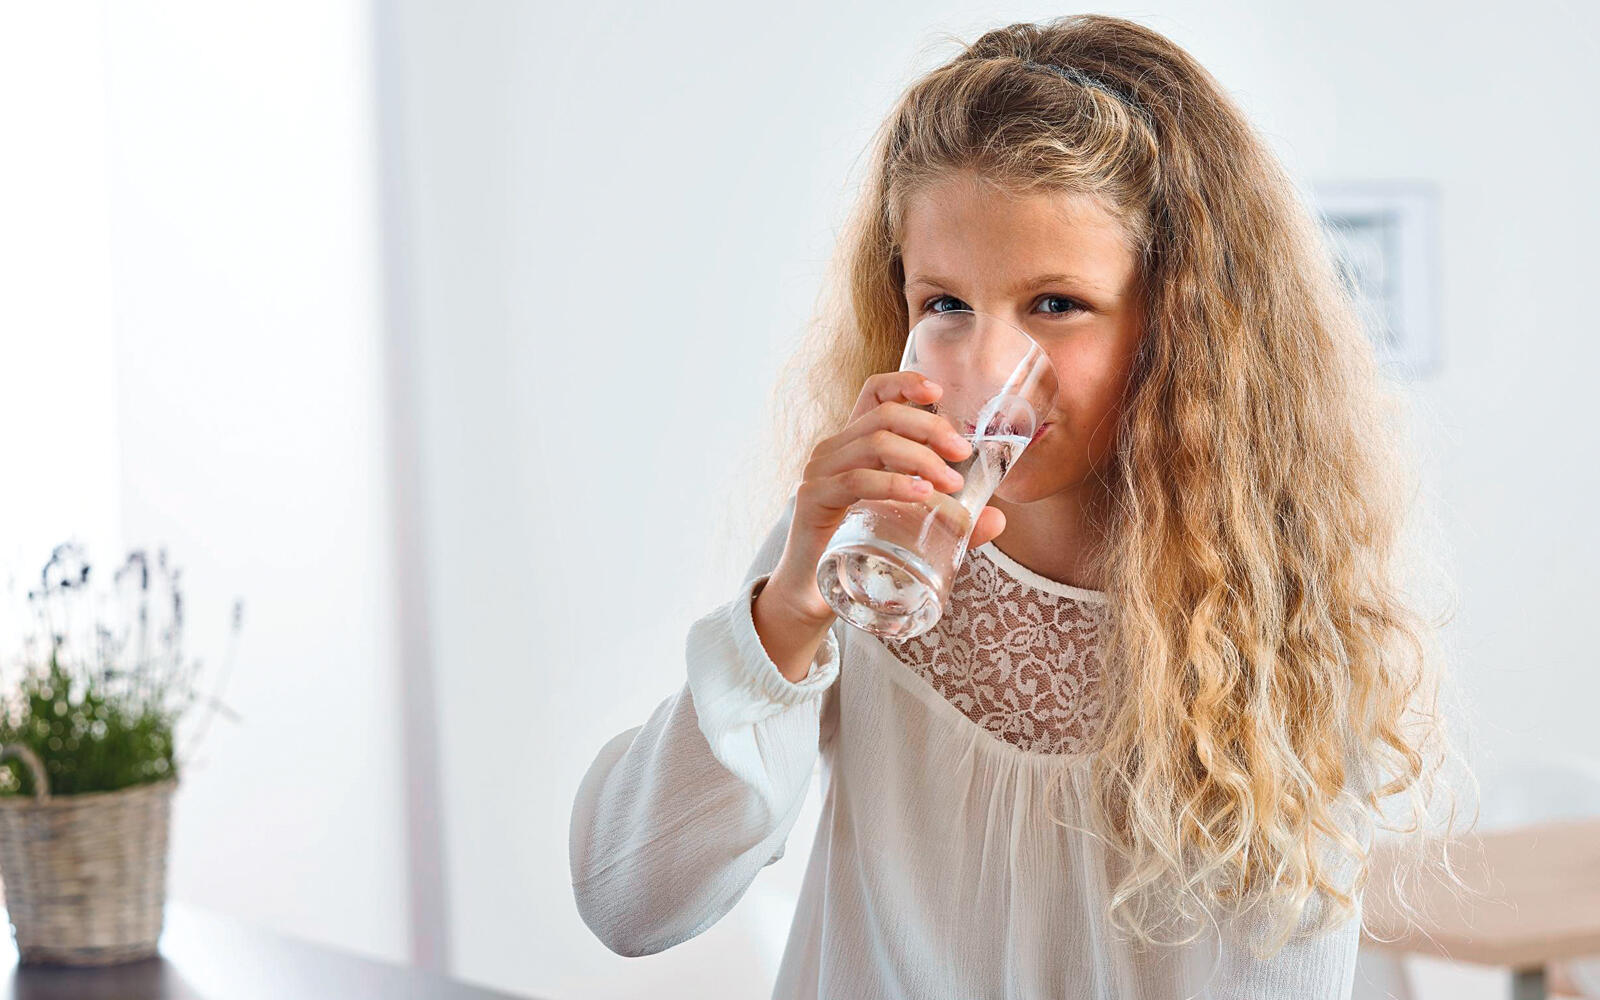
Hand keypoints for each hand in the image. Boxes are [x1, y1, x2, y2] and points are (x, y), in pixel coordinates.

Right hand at [766, 370, 1006, 625]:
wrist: (811, 595)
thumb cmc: (859, 553)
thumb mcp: (909, 528)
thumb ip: (951, 522)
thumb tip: (997, 520)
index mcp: (855, 446)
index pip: (874, 394)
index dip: (905, 382)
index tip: (939, 393)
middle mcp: (834, 451)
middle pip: (884, 415)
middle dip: (931, 428)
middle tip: (963, 454)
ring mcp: (820, 473)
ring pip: (874, 443)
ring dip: (920, 458)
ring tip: (950, 484)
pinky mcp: (813, 501)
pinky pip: (856, 480)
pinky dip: (893, 483)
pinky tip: (921, 494)